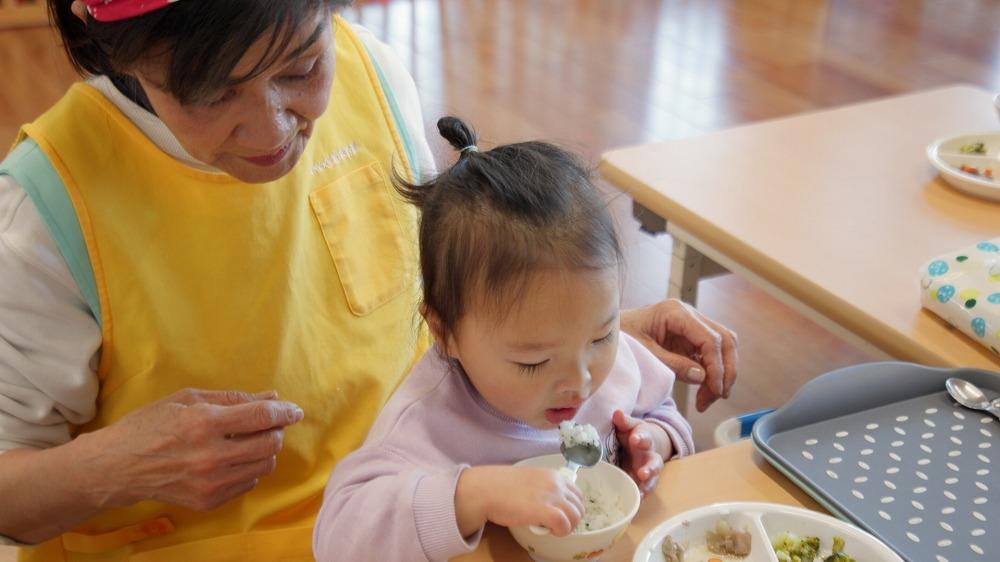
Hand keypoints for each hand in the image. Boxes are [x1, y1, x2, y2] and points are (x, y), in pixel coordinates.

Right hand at [79, 388, 303, 510]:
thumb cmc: (151, 425)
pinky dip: (249, 469)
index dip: (284, 412)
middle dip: (277, 431)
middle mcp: (211, 456)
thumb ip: (233, 398)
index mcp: (204, 423)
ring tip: (247, 441)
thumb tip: (271, 396)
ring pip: (264, 466)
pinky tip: (232, 459)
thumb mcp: (188, 398)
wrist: (118, 467)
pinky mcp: (208, 500)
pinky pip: (248, 483)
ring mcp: (210, 482)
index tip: (294, 410)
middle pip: (270, 444)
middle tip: (268, 425)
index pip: (261, 417)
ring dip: (265, 451)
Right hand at [455, 465, 583, 536]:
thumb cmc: (501, 487)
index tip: (560, 515)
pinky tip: (548, 531)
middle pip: (579, 507)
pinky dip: (560, 532)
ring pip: (575, 517)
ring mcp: (552, 496)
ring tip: (551, 528)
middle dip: (571, 519)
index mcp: (553, 475)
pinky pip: (565, 525)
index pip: (577, 494)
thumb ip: (544, 489)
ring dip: (566, 527)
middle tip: (555, 525)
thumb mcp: (529, 481)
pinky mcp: (546, 511)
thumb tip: (551, 504)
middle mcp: (556, 484)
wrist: (486, 489)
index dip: (571, 508)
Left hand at [612, 410, 669, 496]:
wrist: (645, 442)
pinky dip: (642, 494)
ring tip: (641, 492)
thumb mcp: (628, 425)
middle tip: (642, 473)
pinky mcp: (644, 481)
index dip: (640, 438)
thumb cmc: (632, 433)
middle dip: (649, 468)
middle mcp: (649, 455)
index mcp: (644, 438)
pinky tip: (638, 499)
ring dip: (647, 484)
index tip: (634, 439)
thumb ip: (623, 421)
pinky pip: (645, 488)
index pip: (644, 437)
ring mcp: (648, 469)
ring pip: (652, 478)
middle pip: (654, 462)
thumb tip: (616, 413)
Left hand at [621, 299, 737, 411]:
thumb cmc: (622, 337)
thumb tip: (702, 377)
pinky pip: (711, 354)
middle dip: (725, 370)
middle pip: (725, 340)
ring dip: (722, 373)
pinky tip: (703, 392)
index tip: (714, 390)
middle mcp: (689, 314)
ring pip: (724, 346)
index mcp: (676, 312)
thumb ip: (672, 364)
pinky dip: (712, 373)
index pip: (710, 338)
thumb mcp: (644, 353)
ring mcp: (692, 324)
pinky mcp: (690, 337)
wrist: (609, 331)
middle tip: (716, 397)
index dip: (716, 366)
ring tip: (708, 399)